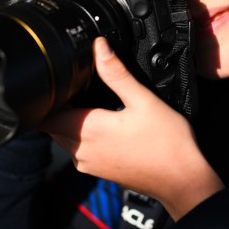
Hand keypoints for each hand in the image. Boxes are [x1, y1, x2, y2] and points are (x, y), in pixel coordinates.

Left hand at [41, 37, 224, 220]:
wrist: (183, 181)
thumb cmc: (168, 144)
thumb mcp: (144, 100)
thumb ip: (117, 73)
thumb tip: (99, 47)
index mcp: (88, 130)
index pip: (45, 116)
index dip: (48, 97)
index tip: (63, 82)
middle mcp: (82, 151)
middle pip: (53, 126)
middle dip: (60, 107)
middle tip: (80, 88)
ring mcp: (89, 164)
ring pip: (65, 138)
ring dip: (72, 122)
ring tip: (93, 104)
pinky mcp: (99, 171)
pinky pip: (79, 150)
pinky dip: (84, 135)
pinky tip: (107, 124)